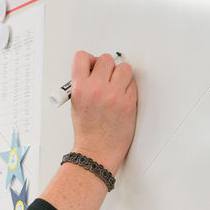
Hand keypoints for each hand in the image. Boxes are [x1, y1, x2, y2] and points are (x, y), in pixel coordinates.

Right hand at [70, 51, 137, 175]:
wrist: (97, 152)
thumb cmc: (87, 132)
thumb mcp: (76, 104)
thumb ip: (84, 84)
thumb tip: (96, 69)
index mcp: (79, 88)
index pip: (83, 57)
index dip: (90, 60)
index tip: (94, 66)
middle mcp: (96, 89)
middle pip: (107, 59)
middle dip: (108, 68)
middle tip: (107, 79)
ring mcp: (114, 96)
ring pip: (124, 68)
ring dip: (121, 75)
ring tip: (116, 88)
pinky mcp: (129, 103)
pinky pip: (133, 84)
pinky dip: (129, 89)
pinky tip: (122, 98)